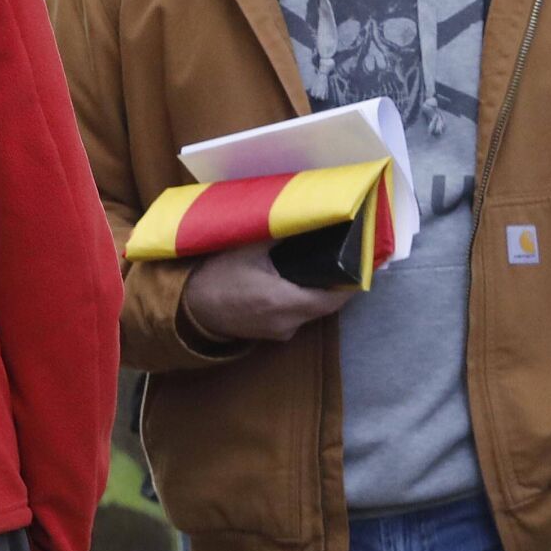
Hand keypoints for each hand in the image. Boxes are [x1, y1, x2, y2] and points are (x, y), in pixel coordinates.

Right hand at [180, 244, 352, 342]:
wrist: (188, 309)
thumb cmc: (217, 277)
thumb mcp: (248, 250)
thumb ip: (279, 234)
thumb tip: (305, 216)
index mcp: (284, 302)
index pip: (332, 299)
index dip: (350, 284)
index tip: (362, 266)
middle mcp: (287, 323)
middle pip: (324, 306)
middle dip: (335, 286)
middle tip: (343, 260)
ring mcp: (279, 332)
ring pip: (309, 312)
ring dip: (316, 293)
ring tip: (321, 266)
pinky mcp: (270, 333)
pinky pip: (295, 316)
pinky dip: (300, 300)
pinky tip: (296, 281)